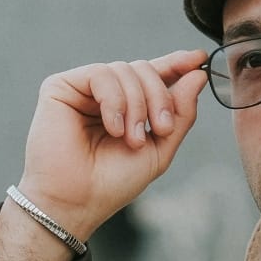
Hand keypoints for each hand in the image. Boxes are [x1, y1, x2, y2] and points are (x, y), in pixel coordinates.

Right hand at [18, 49, 207, 240]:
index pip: (154, 74)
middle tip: (161, 129)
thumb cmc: (114, 182)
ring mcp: (84, 89)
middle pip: (144, 68)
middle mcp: (107, 94)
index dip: (177, 63)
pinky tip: (113, 128)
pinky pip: (101, 74)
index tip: (199, 59)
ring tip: (132, 139)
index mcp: (129, 107)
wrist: (79, 201)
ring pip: (125, 69)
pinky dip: (115, 101)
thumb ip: (180, 113)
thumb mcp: (161, 148)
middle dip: (160, 97)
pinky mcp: (61, 86)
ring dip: (137, 105)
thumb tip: (198, 75)